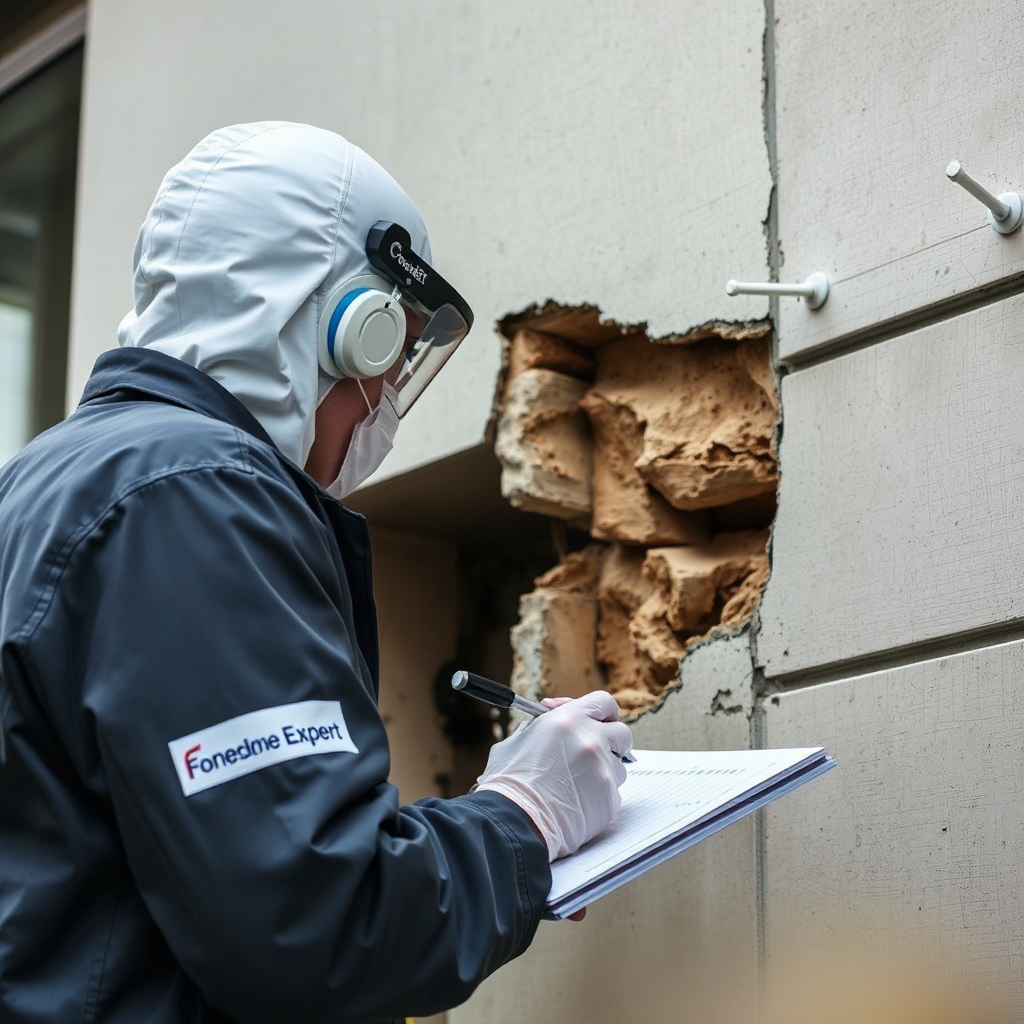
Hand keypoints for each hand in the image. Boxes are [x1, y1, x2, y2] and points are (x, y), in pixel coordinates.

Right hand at [474, 691, 632, 860]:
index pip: (604, 702)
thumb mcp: (519, 739)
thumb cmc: (510, 783)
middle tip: (595, 753)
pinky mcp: (609, 798)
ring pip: (619, 766)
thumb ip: (544, 726)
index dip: (604, 712)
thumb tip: (554, 722)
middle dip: (611, 743)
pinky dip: (599, 798)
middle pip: (622, 733)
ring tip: (576, 786)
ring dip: (603, 772)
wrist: (514, 821)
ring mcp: (603, 770)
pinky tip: (576, 803)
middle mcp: (590, 740)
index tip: (601, 720)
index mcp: (568, 720)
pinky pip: (613, 793)